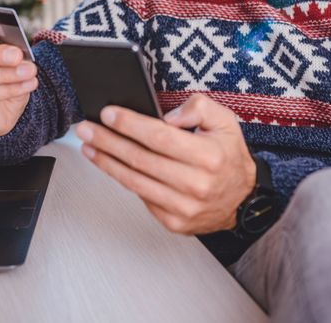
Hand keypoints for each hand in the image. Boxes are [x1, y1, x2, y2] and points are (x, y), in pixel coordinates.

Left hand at [75, 93, 255, 234]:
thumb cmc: (228, 157)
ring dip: (107, 162)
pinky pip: (141, 197)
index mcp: (209, 156)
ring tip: (89, 146)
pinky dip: (123, 179)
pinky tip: (110, 165)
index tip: (108, 114)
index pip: (159, 137)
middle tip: (87, 128)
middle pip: (140, 159)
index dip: (130, 124)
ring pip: (134, 181)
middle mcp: (196, 184)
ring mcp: (183, 207)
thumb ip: (198, 108)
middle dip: (108, 141)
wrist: (243, 199)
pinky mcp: (174, 222)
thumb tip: (167, 116)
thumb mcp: (225, 121)